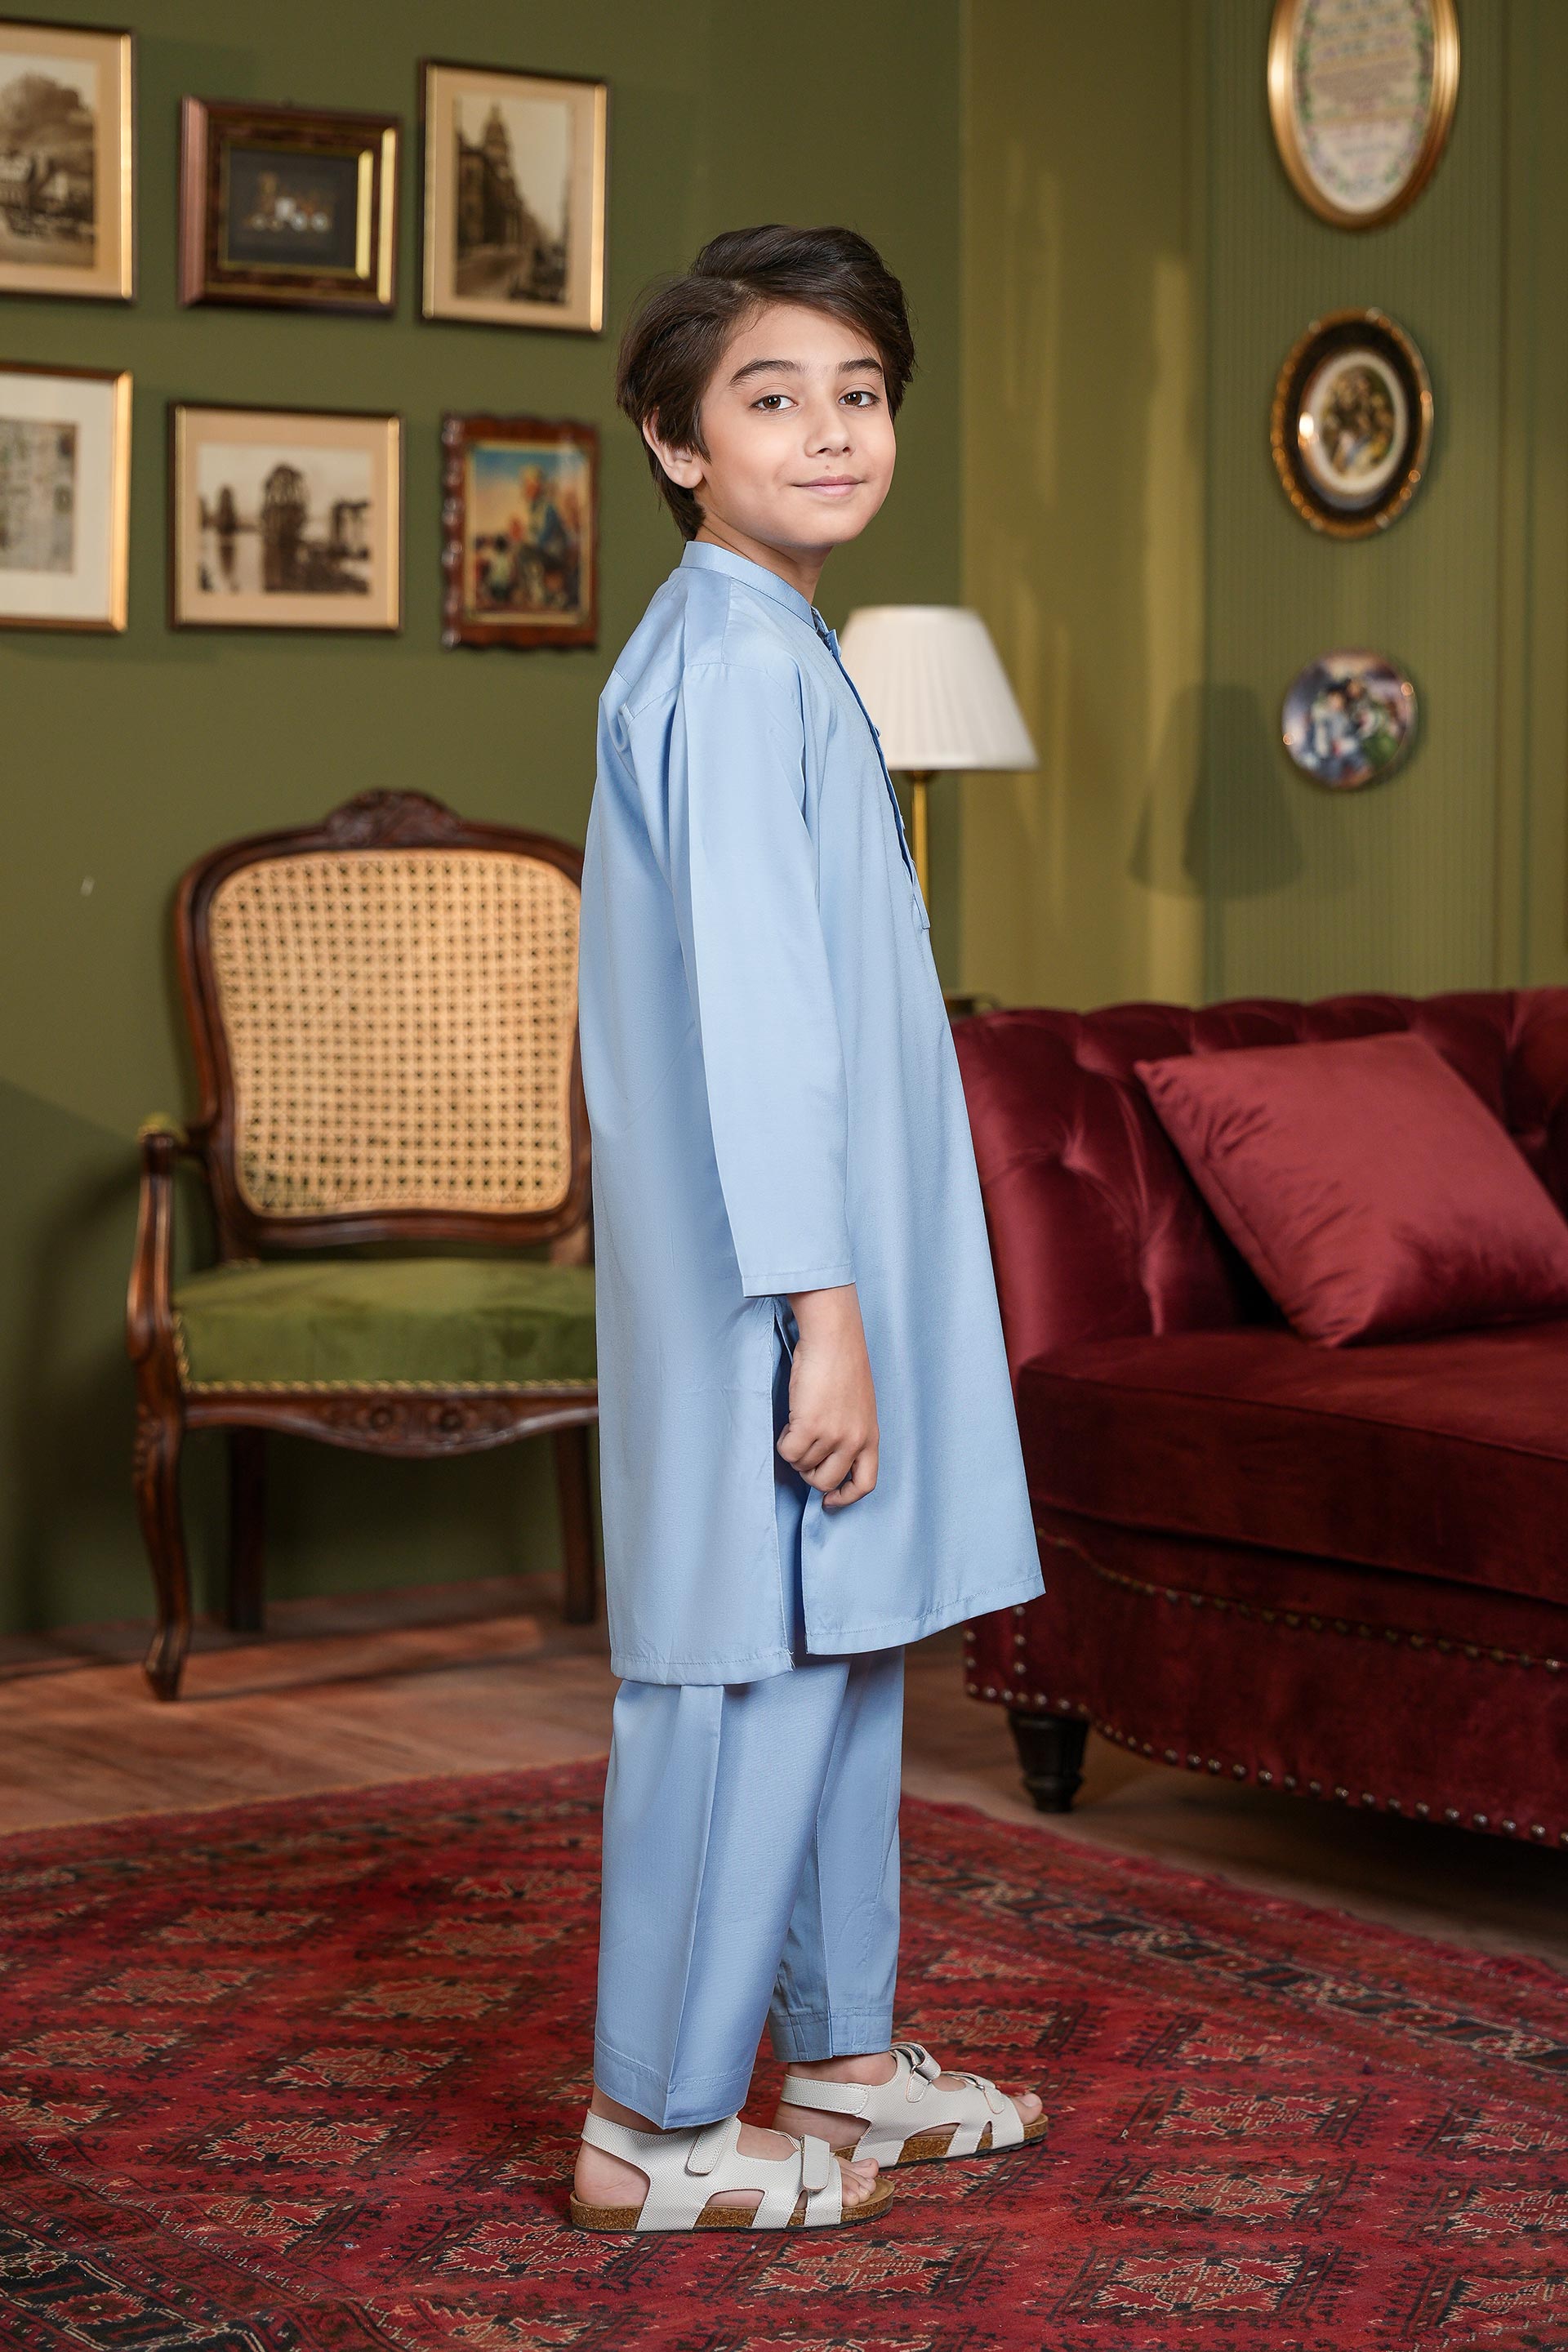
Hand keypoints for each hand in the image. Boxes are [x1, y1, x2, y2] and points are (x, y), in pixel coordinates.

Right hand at [776, 1284, 878, 1507]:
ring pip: (803, 1465)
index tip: (829, 1499)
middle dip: (809, 1473)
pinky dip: (783, 1440)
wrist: (834, 1339)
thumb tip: (827, 1456)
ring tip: (797, 1423)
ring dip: (795, 1450)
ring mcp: (833, 1436)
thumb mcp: (859, 1406)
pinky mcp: (810, 1426)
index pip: (865, 1484)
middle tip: (802, 1452)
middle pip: (826, 1481)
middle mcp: (854, 1441)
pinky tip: (790, 1420)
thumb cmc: (843, 1364)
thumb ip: (850, 1432)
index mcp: (871, 1436)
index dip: (845, 1497)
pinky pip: (788, 1451)